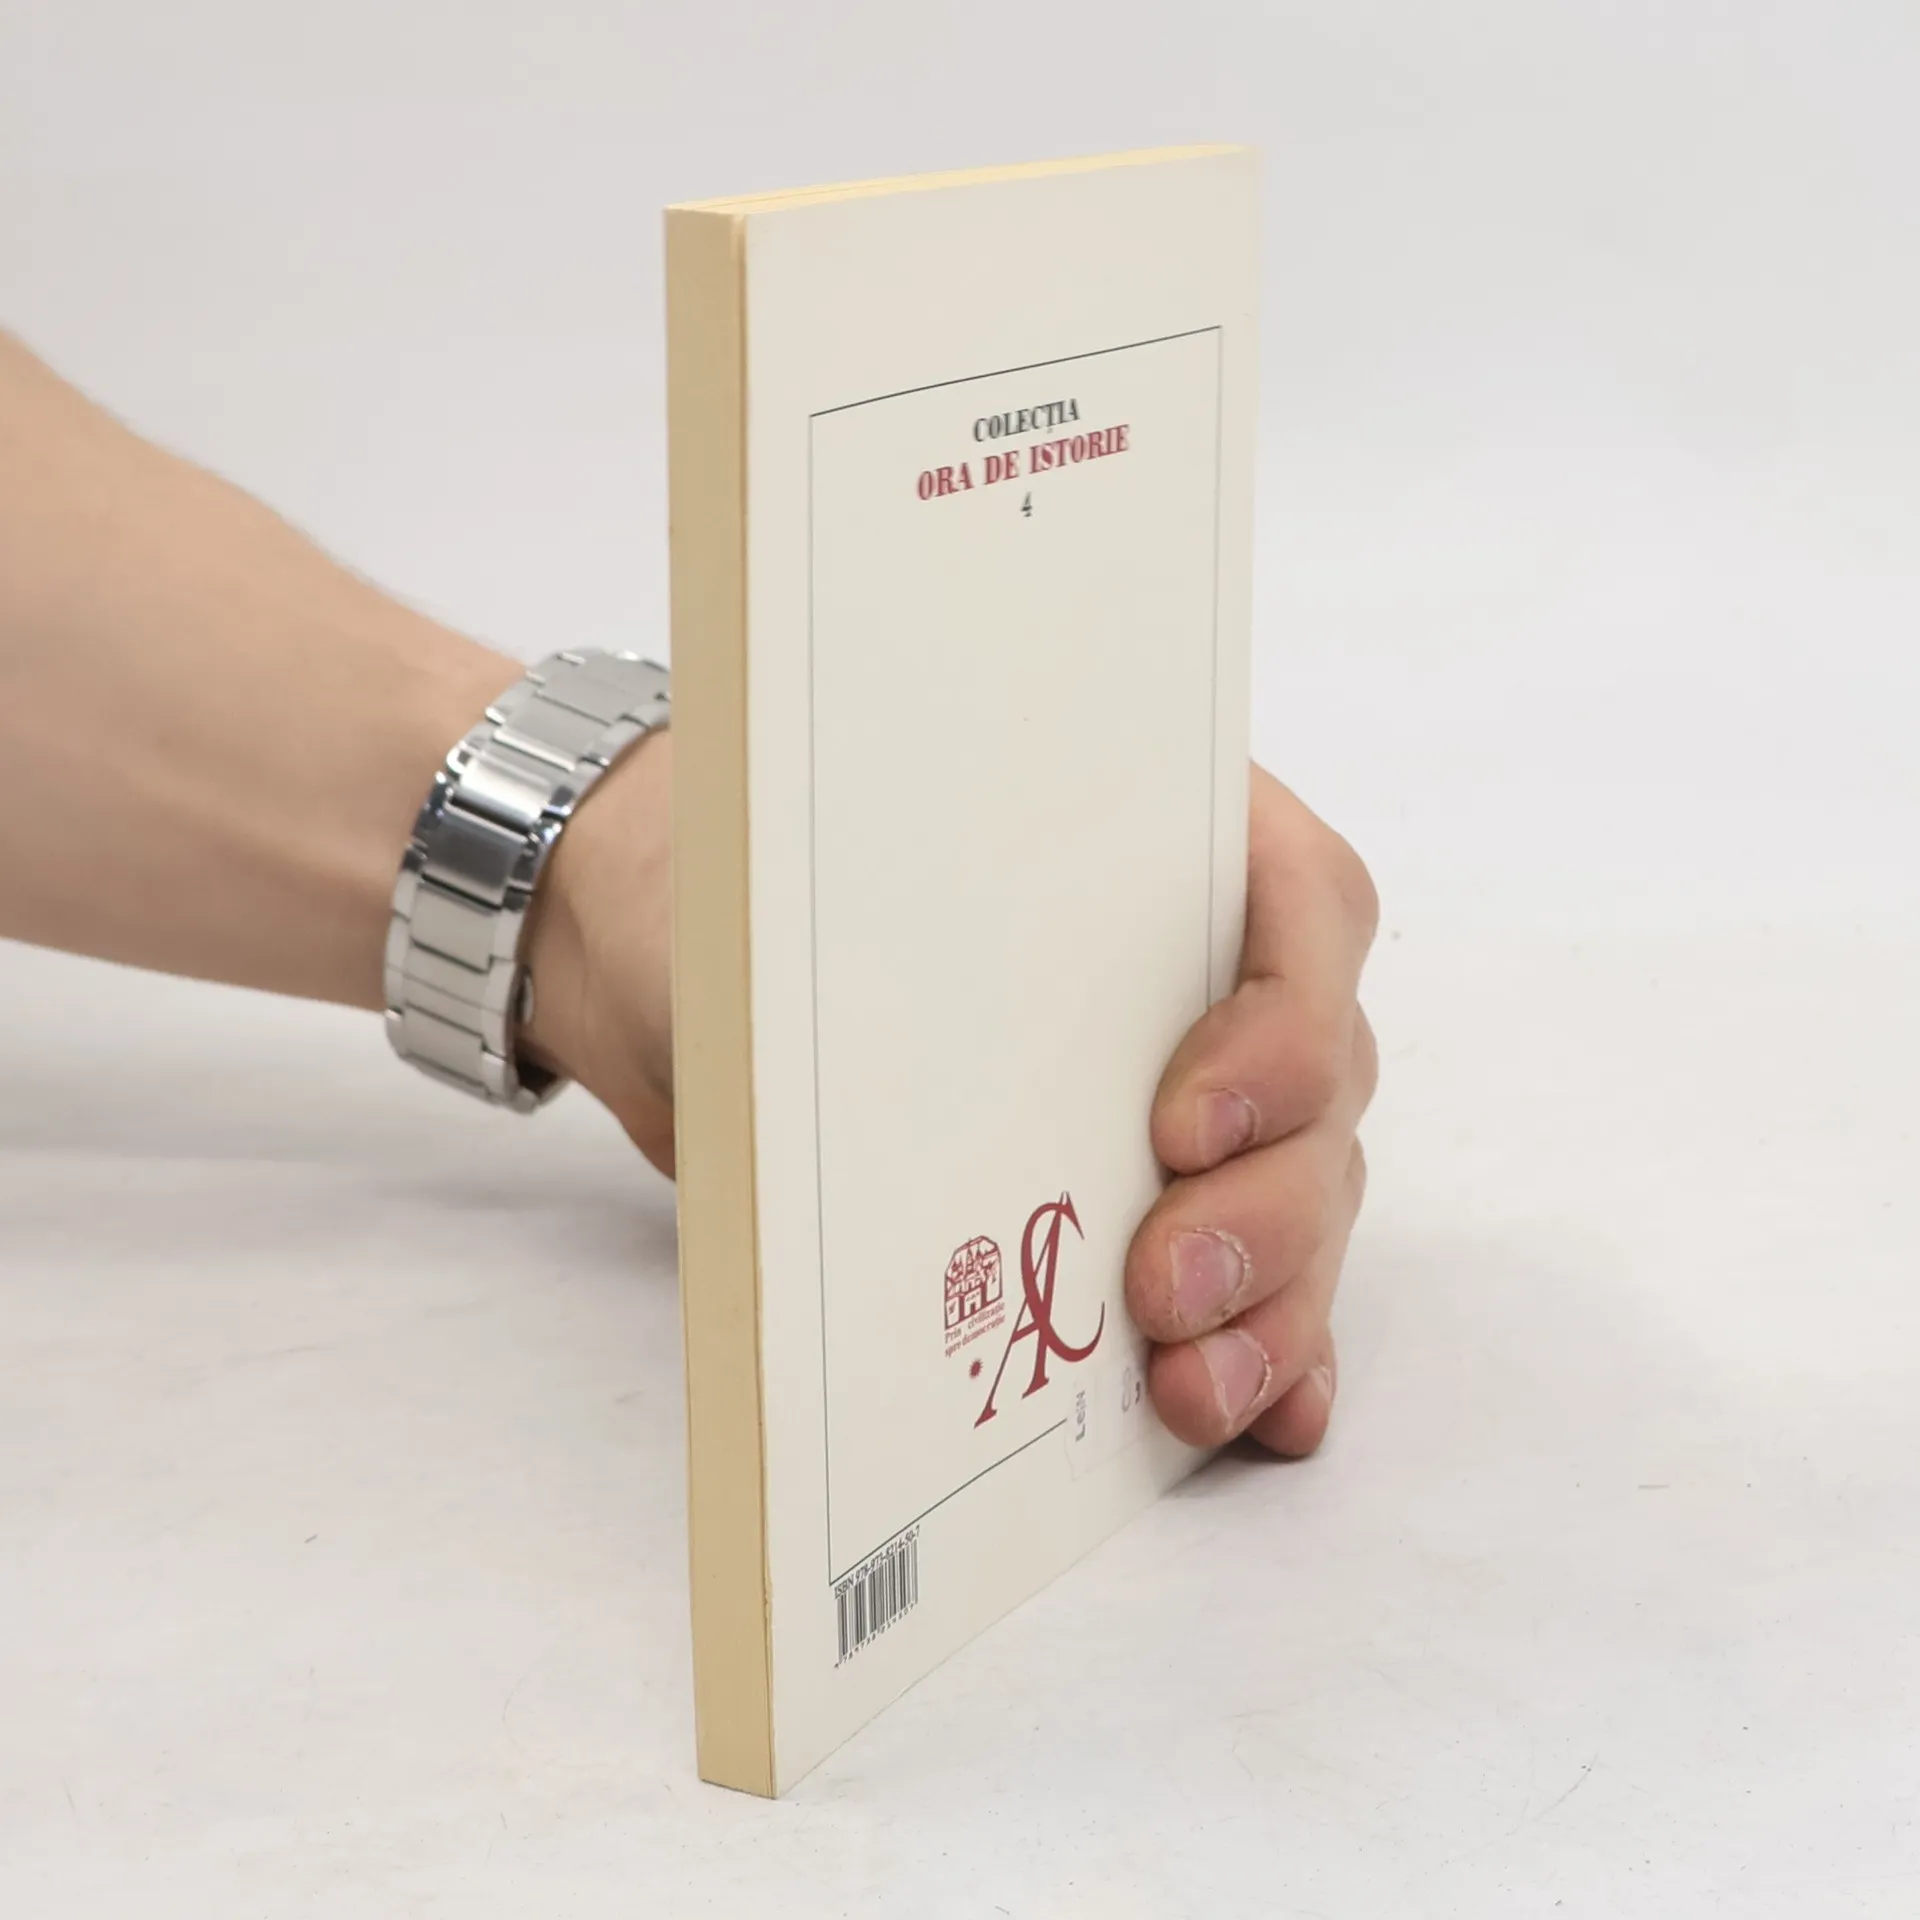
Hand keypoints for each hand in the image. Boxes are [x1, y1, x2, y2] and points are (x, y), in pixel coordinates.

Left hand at [529, 743, 1378, 1465]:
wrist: (656, 939)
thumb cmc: (732, 881)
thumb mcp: (774, 882)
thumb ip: (856, 944)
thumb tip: (904, 1076)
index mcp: (1151, 835)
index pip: (1305, 906)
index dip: (1277, 1028)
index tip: (1179, 1126)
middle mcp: (1197, 960)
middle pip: (1319, 1083)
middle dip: (1265, 1206)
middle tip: (1164, 1289)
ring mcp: (1186, 1083)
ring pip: (1299, 1192)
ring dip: (1268, 1301)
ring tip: (1194, 1388)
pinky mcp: (1137, 1189)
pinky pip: (1250, 1267)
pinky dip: (1263, 1341)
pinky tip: (1250, 1410)